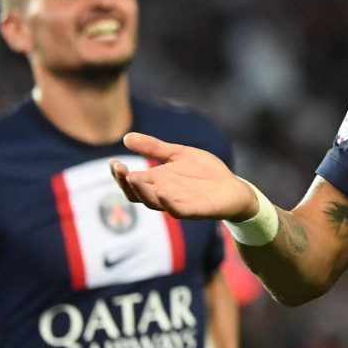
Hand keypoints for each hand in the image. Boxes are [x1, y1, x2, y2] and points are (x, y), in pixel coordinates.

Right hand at [109, 133, 257, 221]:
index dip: (120, 174)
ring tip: (133, 178)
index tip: (114, 161)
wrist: (234, 188)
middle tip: (120, 169)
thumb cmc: (205, 173)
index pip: (131, 182)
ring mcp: (178, 203)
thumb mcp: (179, 154)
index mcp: (157, 181)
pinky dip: (169, 204)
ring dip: (142, 192)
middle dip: (126, 183)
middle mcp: (163, 194)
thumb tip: (126, 136)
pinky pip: (178, 210)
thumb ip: (155, 147)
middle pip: (137, 194)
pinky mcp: (196, 210)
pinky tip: (162, 193)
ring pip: (154, 203)